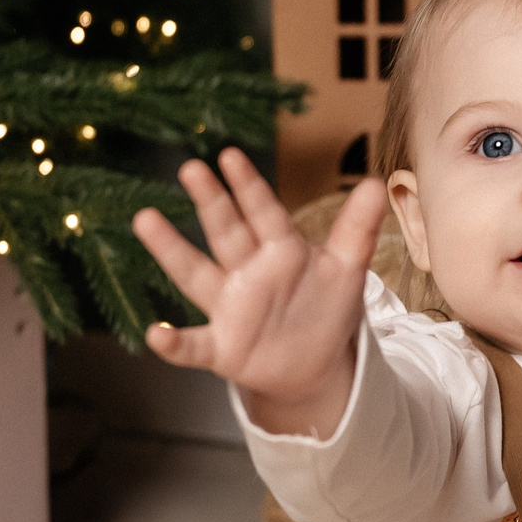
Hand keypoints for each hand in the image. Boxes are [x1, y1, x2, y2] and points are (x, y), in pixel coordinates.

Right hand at [130, 150, 388, 437]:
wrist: (313, 365)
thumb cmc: (325, 309)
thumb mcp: (346, 269)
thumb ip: (357, 229)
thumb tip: (376, 182)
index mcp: (279, 250)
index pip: (263, 213)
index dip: (249, 186)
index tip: (229, 155)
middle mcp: (246, 272)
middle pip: (226, 231)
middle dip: (211, 202)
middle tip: (191, 168)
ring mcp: (229, 308)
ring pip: (195, 273)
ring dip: (171, 249)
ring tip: (144, 218)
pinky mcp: (221, 348)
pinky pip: (193, 344)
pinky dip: (174, 342)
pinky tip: (156, 333)